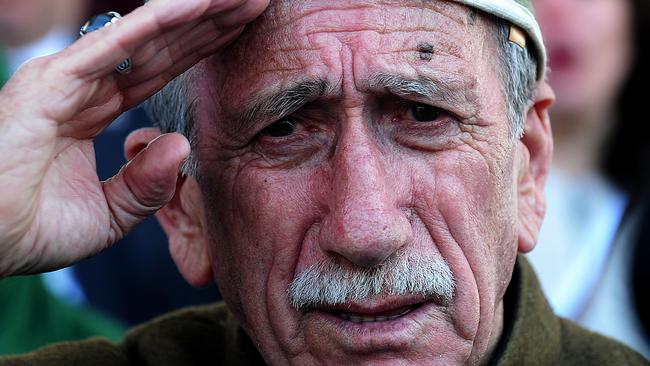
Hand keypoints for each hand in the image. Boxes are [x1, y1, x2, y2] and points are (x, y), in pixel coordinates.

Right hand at [0, 0, 268, 276]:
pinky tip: (195, 5)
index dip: (202, 49)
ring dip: (196, 12)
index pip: (161, 71)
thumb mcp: (110, 214)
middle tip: (255, 1)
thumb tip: (181, 145)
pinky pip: (115, 44)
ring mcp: (69, 78)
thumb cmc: (31, 230)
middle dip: (211, 23)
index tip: (241, 31)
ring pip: (146, 37)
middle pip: (163, 46)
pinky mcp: (53, 80)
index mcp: (95, 111)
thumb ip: (148, 184)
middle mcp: (85, 86)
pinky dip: (157, 22)